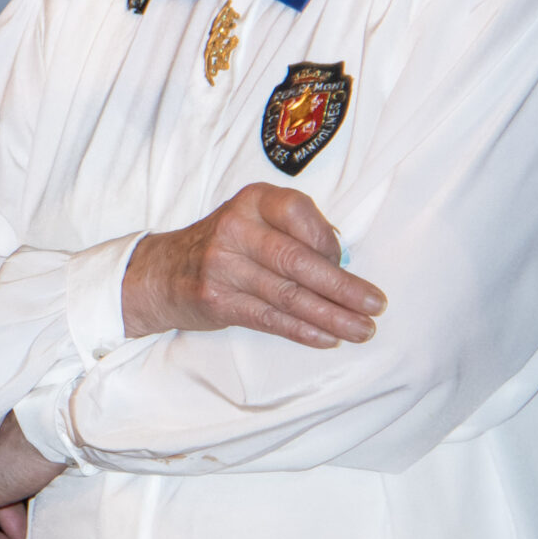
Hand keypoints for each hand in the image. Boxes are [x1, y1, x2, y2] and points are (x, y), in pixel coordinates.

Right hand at [121, 182, 385, 346]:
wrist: (162, 272)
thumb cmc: (225, 246)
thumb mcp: (253, 221)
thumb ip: (294, 233)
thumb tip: (345, 264)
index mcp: (252, 200)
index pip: (299, 213)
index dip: (328, 241)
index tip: (346, 264)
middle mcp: (235, 227)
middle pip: (297, 260)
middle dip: (343, 287)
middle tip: (375, 306)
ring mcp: (222, 264)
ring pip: (288, 295)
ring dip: (332, 316)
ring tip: (361, 330)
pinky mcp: (217, 299)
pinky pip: (269, 318)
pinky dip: (303, 330)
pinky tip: (327, 338)